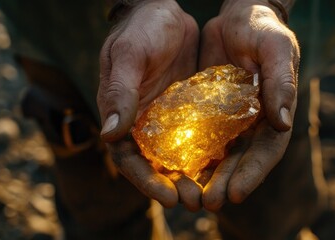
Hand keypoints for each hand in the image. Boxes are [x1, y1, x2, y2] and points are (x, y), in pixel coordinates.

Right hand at [97, 0, 200, 208]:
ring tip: (212, 192)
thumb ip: (119, 93)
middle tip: (197, 201)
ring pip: (178, 155)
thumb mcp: (128, 56)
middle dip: (175, 185)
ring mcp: (167, 118)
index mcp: (122, 115)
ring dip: (193, 176)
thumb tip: (109, 136)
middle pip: (156, 164)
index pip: (129, 158)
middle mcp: (143, 123)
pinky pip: (198, 135)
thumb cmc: (140, 30)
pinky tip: (225, 164)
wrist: (164, 12)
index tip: (169, 197)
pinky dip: (208, 152)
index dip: (146, 180)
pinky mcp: (189, 110)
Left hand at [199, 0, 299, 210]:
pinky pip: (196, 135)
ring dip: (204, 177)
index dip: (253, 173)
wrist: (237, 16)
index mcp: (274, 112)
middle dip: (224, 183)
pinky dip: (187, 154)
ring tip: (188, 196)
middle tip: (206, 203)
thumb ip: (281, 82)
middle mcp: (251, 122)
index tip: (234, 193)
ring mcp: (228, 119)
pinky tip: (173, 169)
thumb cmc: (262, 28)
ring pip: (217, 154)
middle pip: (239, 160)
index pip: (267, 150)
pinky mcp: (206, 111)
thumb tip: (284, 122)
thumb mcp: (276, 48)